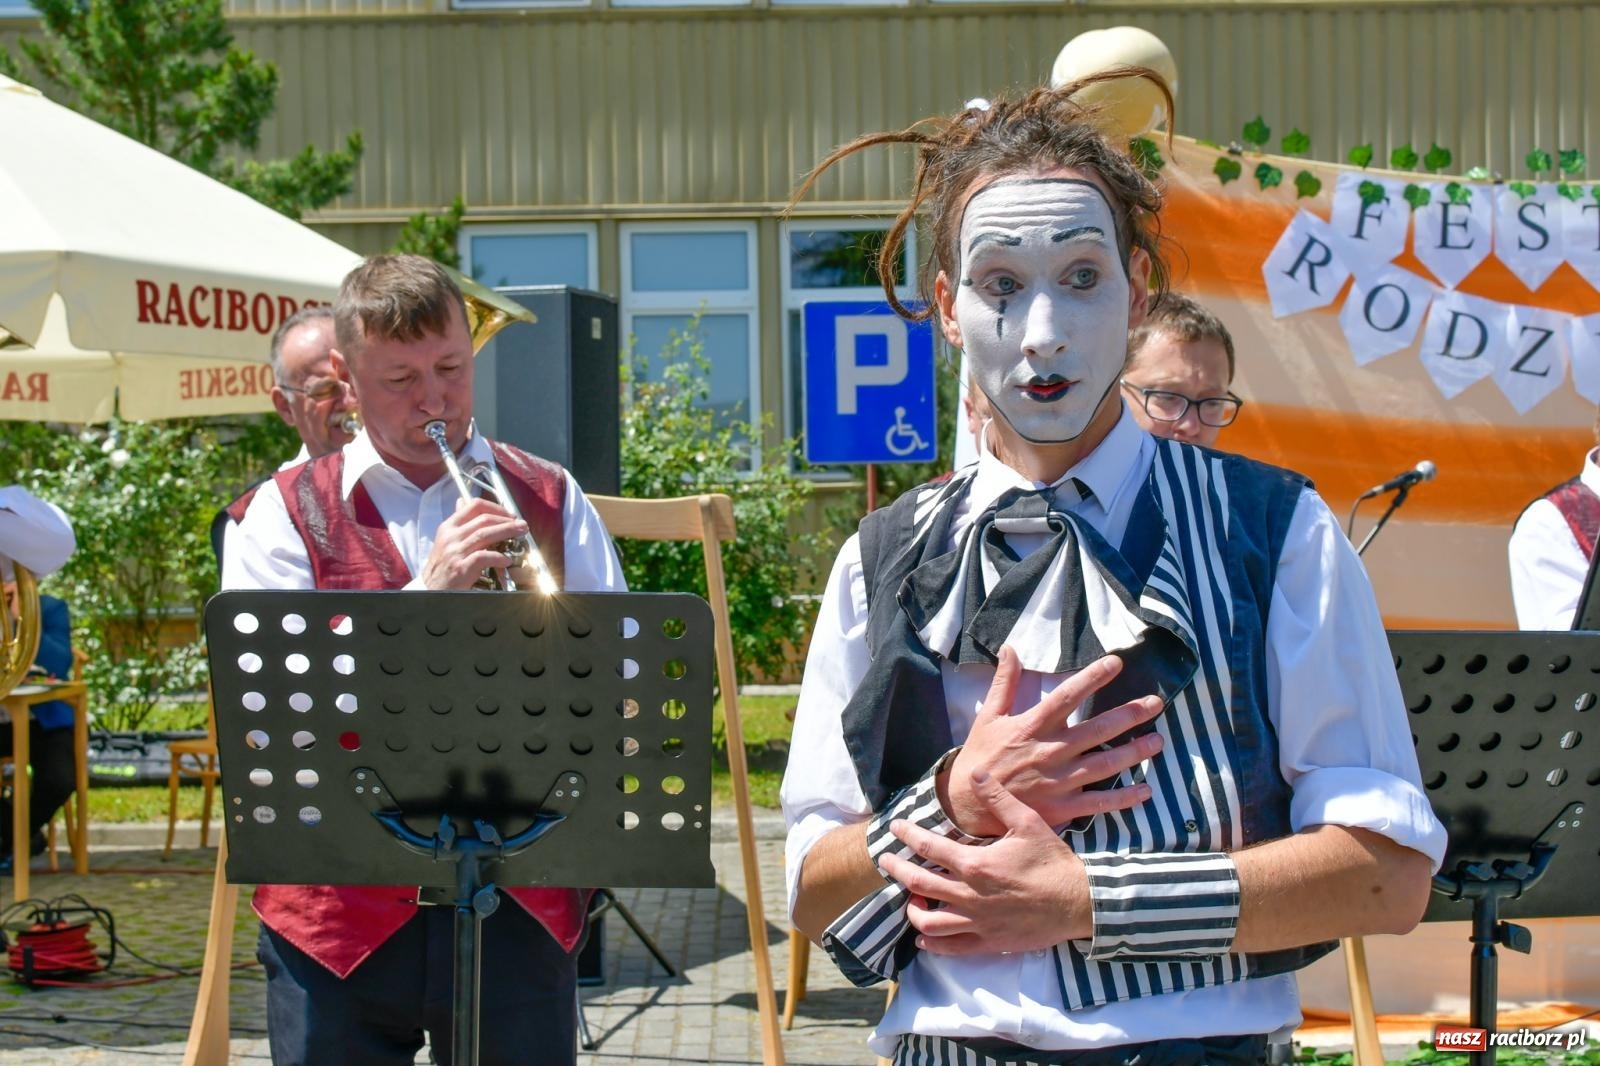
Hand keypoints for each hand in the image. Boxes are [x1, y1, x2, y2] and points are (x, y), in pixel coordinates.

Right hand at [418, 496, 529, 589]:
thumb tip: (462, 501)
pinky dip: (498, 557)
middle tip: (521, 525)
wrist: (429, 590)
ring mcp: (455, 552)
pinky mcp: (460, 568)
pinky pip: (483, 557)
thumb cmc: (442, 566)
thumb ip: (459, 523)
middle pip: (483, 519)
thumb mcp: (447, 540)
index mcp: (448, 526)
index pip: (473, 506)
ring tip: (521, 533)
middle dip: (506, 520)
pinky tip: (507, 560)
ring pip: (485, 535)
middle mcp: (451, 536)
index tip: (509, 515)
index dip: (496, 507)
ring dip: (507, 532)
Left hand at [881, 771, 1090, 954]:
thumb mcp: (1027, 822)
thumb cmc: (1052, 860)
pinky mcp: (989, 942)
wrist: (1078, 902)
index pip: (928, 848)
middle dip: (897, 870)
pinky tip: (924, 936)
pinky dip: (932, 943)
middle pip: (918, 883)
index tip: (895, 828)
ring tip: (908, 899)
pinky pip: (952, 948)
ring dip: (912, 909)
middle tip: (886, 861)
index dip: (907, 835)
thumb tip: (975, 772)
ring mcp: (978, 922)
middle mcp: (970, 895)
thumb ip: (997, 798)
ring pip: (929, 921)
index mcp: (975, 864)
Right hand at [938, 646, 1163, 836]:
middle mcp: (1050, 752)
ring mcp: (1059, 782)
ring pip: (1104, 764)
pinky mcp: (1063, 808)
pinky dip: (1124, 798)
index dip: (1092, 678)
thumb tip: (1010, 649)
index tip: (1116, 663)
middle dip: (1129, 715)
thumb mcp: (989, 717)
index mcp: (1033, 727)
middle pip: (1097, 730)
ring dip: (1133, 753)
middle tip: (1156, 703)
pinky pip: (1099, 803)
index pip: (1067, 696)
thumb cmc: (980, 757)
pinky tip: (1145, 790)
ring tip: (1158, 741)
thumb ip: (1004, 683)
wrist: (968, 805)